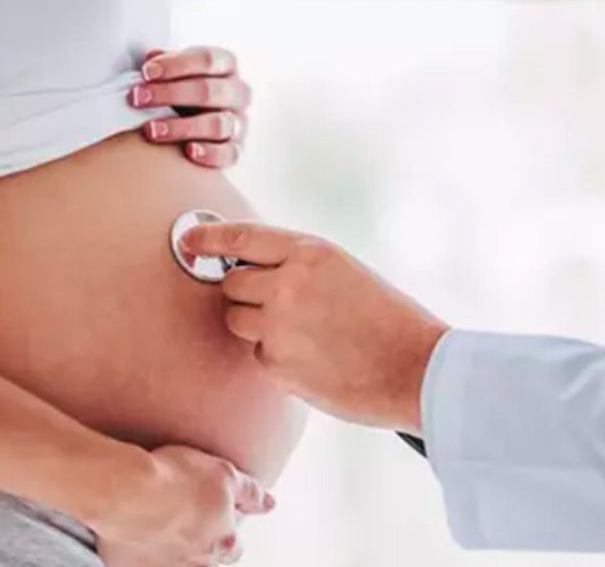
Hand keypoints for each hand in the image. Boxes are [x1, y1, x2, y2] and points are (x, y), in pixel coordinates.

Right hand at [94, 445, 272, 565]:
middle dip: (199, 543)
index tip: (212, 511)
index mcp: (221, 543)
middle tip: (182, 516)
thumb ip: (249, 492)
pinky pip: (138, 561)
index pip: (233, 545)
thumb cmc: (173, 480)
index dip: (225, 527)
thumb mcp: (224, 473)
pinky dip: (138, 550)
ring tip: (156, 521)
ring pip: (173, 563)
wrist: (124, 491)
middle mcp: (194, 563)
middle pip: (205, 560)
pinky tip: (132, 530)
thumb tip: (268, 503)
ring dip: (170, 548)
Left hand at [130, 47, 250, 168]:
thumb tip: (149, 58)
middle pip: (209, 91)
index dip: (175, 66)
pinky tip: (188, 151)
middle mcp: (238, 92)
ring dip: (181, 127)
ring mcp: (239, 122)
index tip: (146, 72)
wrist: (199, 121)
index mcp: (226, 65)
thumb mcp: (177, 70)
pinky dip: (209, 153)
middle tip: (137, 99)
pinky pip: (229, 153)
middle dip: (170, 94)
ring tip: (150, 130)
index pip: (207, 60)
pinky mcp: (237, 149)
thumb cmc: (186, 89)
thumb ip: (166, 63)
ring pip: (217, 124)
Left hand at [181, 223, 449, 433]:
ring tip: (303, 334)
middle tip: (280, 306)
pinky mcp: (277, 364)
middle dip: (245, 294)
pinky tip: (313, 359)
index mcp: (310, 253)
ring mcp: (279, 326)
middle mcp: (288, 284)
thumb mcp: (343, 271)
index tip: (189, 240)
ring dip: (256, 326)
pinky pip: (257, 354)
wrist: (415, 368)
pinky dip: (276, 358)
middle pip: (232, 284)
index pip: (242, 238)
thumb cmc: (386, 318)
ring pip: (237, 320)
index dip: (209, 237)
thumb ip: (297, 266)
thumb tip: (249, 269)